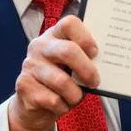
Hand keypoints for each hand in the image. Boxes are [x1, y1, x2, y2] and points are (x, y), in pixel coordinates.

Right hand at [8, 16, 100, 130]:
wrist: (34, 106)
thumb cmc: (61, 82)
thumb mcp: (72, 67)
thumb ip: (84, 60)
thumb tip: (105, 65)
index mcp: (54, 35)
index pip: (70, 23)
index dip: (85, 37)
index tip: (95, 53)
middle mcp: (39, 46)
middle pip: (68, 51)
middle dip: (87, 70)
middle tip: (95, 82)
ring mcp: (30, 65)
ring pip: (62, 81)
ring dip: (75, 94)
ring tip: (76, 97)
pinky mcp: (24, 86)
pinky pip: (53, 99)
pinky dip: (63, 106)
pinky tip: (60, 105)